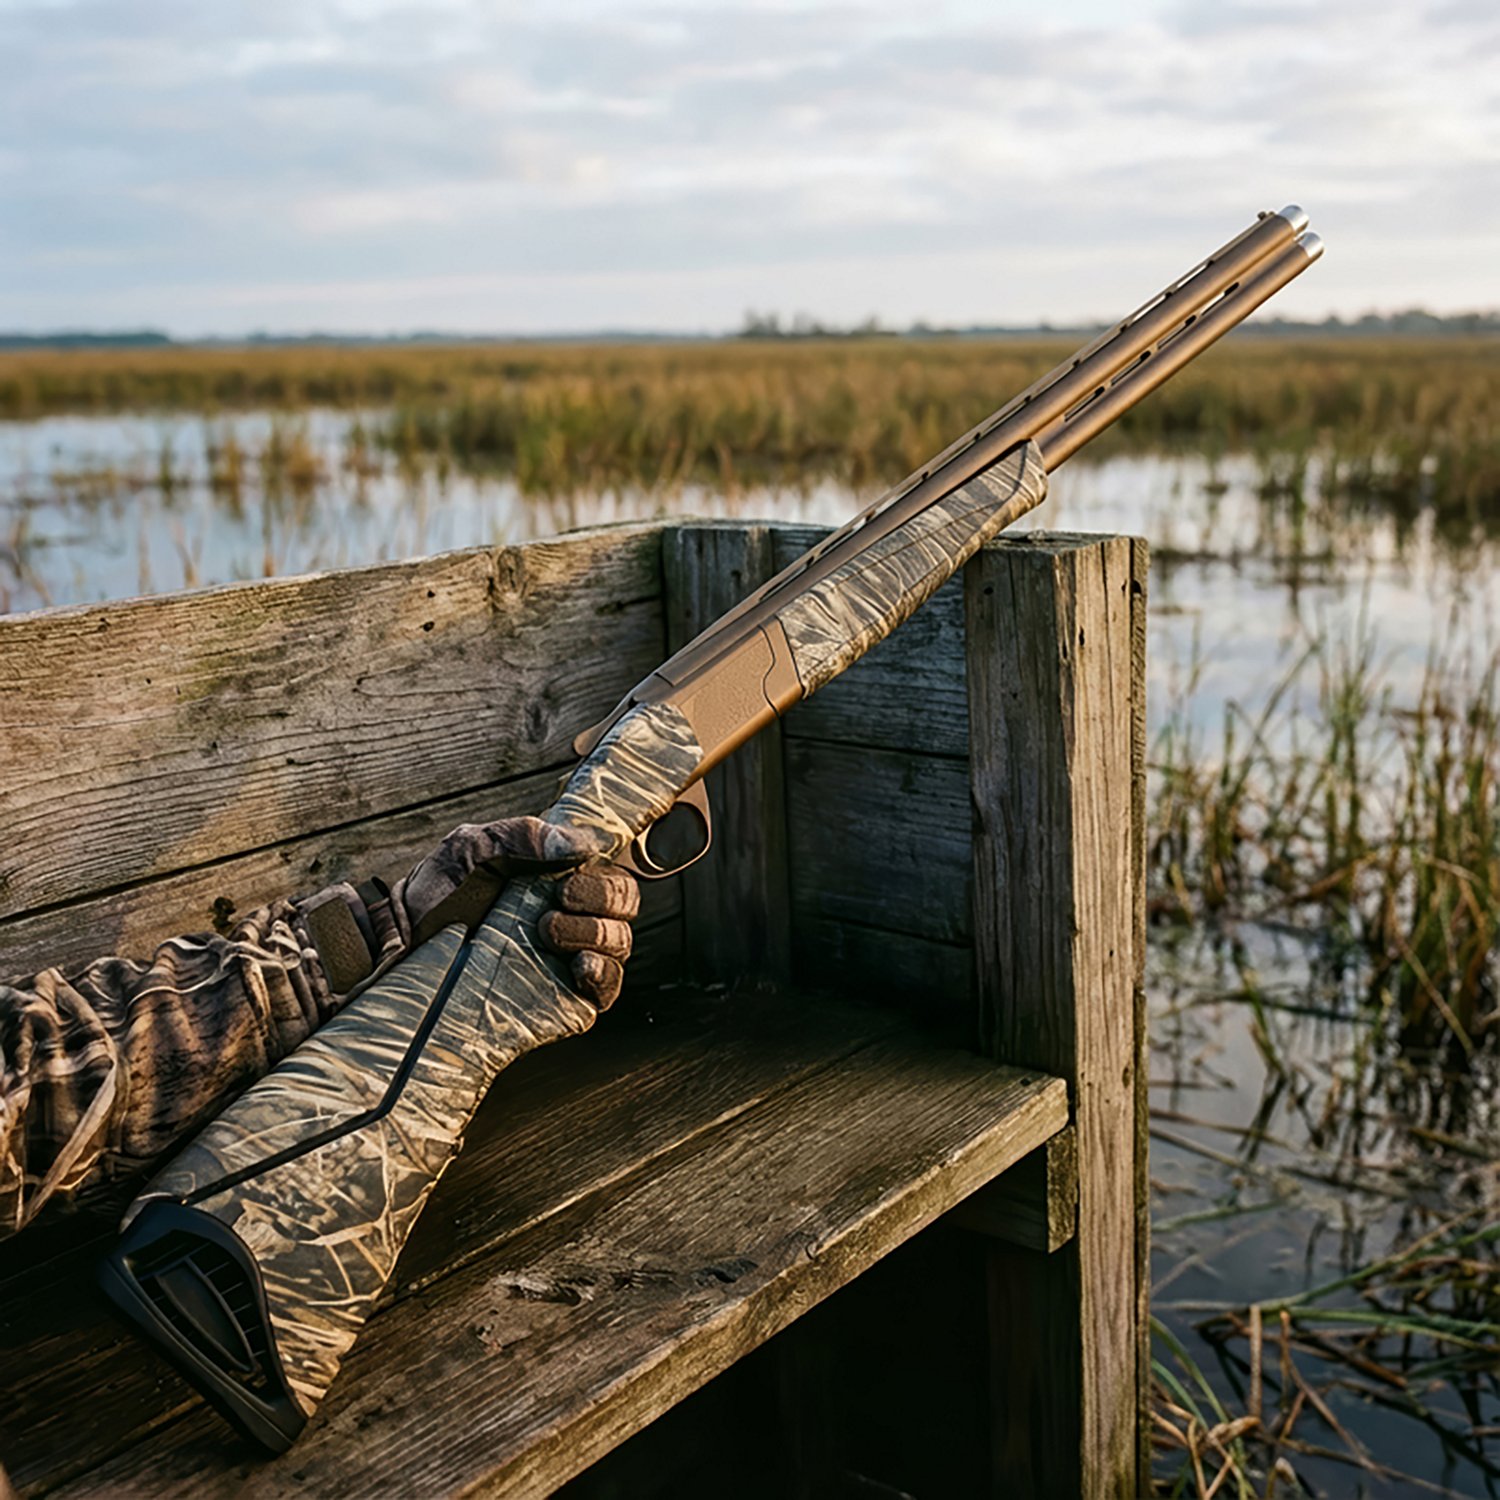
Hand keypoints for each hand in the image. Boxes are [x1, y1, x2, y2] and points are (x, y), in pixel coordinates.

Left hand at [393, 817, 639, 1009]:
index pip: (613, 871)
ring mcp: (569, 960)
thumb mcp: (470, 848)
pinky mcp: (564, 1000)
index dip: (605, 871)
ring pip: (620, 943)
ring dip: (594, 931)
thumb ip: (522, 836)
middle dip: (601, 896)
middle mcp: (571, 918)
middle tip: (558, 898)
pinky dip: (604, 974)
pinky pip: (607, 990)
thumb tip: (576, 845)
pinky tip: (580, 964)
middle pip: (625, 904)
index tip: (571, 870)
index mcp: (557, 879)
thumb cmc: (433, 896)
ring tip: (546, 930)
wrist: (398, 950)